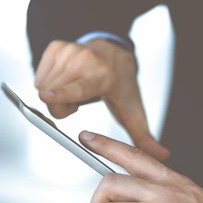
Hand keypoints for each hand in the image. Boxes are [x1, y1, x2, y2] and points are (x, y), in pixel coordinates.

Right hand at [35, 39, 169, 160]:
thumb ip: (144, 137)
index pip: (78, 89)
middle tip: (80, 102)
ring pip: (43, 86)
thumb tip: (163, 156)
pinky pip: (39, 74)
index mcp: (103, 77)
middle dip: (61, 107)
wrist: (115, 54)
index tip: (45, 96)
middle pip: (53, 97)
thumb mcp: (133, 111)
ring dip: (55, 94)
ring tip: (75, 88)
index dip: (61, 95)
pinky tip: (67, 78)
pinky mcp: (56, 46)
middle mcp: (85, 60)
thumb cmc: (121, 84)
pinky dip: (49, 81)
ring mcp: (69, 50)